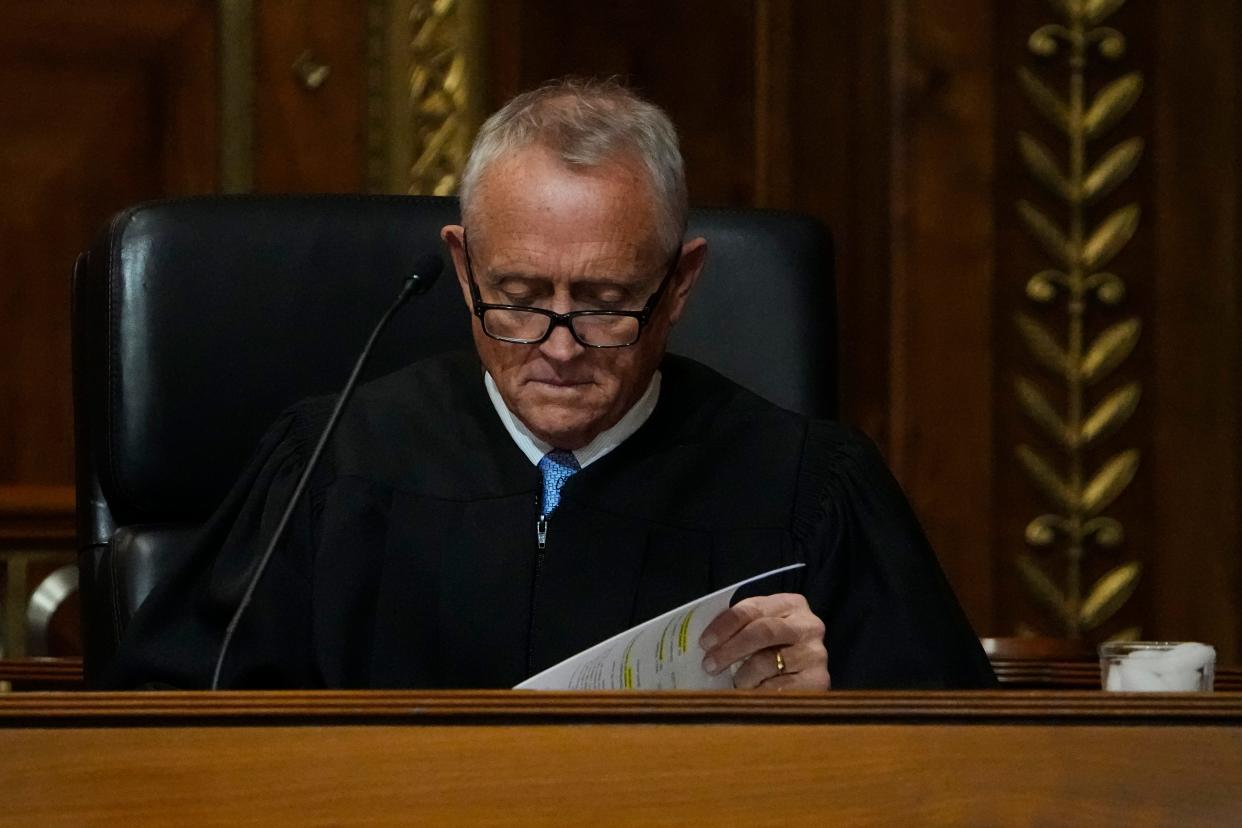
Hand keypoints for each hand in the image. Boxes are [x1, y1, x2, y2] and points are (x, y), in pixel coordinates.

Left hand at [699, 593, 829, 689]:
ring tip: (735, 682)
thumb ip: (740, 628)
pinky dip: (758, 692)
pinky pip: (779, 688)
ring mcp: (816, 654)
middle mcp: (809, 625)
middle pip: (763, 631)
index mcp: (791, 604)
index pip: (753, 608)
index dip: (725, 625)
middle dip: (731, 649)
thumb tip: (706, 643)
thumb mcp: (759, 630)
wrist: (805, 676)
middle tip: (709, 665)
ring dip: (743, 675)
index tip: (705, 643)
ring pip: (768, 662)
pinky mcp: (819, 681)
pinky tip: (752, 694)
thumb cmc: (771, 650)